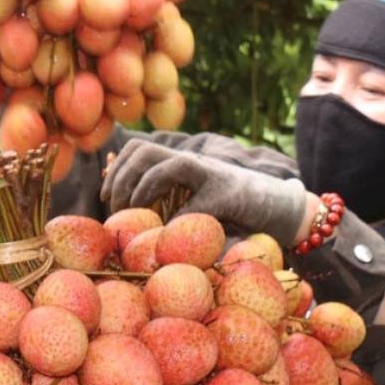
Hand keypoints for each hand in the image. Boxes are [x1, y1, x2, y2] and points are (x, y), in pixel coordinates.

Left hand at [100, 141, 311, 242]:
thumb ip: (165, 204)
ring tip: (136, 211)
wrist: (278, 208)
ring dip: (146, 188)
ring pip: (172, 165)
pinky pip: (198, 205)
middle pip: (146, 150)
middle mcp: (193, 163)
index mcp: (179, 164)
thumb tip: (128, 216)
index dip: (116, 168)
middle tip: (114, 207)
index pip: (138, 149)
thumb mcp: (191, 204)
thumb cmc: (230, 211)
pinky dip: (180, 221)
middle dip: (122, 177)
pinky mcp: (229, 195)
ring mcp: (212, 175)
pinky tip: (171, 235)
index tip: (105, 196)